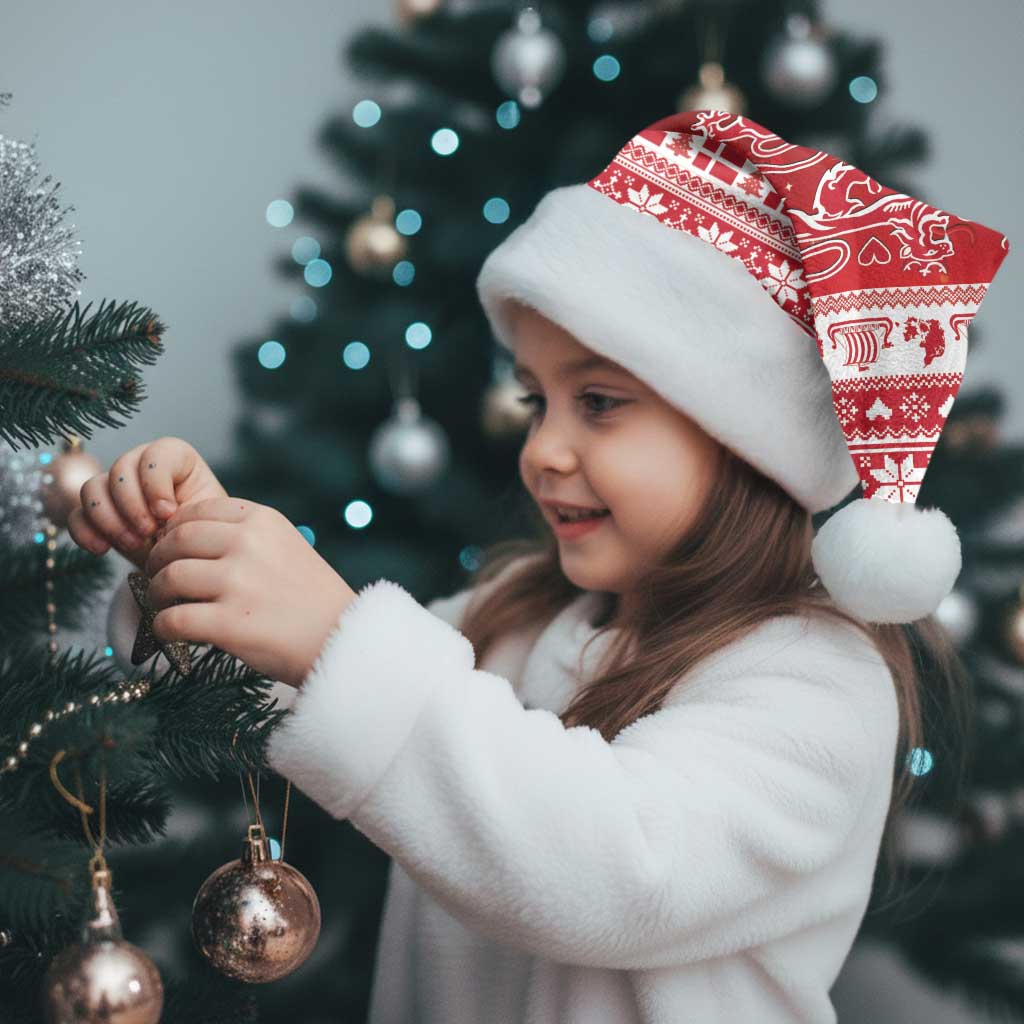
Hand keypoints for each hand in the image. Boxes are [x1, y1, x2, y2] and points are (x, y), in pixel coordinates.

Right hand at [67, 437, 227, 570]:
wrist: (188, 560)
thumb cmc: (203, 534)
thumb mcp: (206, 520)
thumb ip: (189, 510)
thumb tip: (163, 515)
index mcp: (176, 459)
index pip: (156, 454)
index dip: (156, 483)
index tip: (168, 513)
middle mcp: (141, 466)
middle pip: (120, 469)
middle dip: (132, 505)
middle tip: (148, 533)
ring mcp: (115, 488)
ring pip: (92, 488)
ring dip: (109, 519)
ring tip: (133, 544)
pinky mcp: (97, 514)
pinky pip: (76, 515)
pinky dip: (85, 532)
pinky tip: (102, 549)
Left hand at [142, 496, 357, 687]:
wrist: (343, 639)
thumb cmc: (313, 598)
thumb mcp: (287, 546)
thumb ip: (246, 536)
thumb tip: (185, 538)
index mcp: (263, 520)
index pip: (197, 511)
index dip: (175, 530)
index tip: (172, 548)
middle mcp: (248, 544)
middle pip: (176, 541)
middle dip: (158, 560)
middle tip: (157, 577)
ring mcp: (238, 583)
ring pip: (169, 578)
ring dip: (157, 594)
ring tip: (165, 605)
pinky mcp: (229, 623)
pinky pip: (172, 620)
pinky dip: (163, 628)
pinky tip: (170, 632)